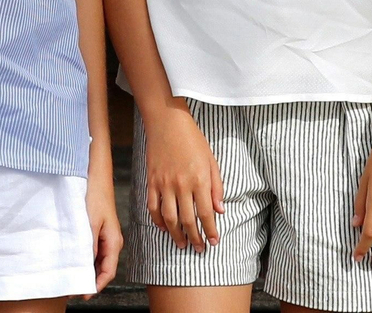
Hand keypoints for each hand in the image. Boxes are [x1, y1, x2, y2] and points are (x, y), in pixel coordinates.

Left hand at [84, 162, 124, 294]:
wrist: (96, 175)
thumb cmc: (96, 195)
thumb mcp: (90, 222)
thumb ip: (89, 245)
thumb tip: (85, 264)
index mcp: (114, 241)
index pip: (108, 271)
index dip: (96, 285)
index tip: (83, 294)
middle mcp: (112, 241)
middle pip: (104, 268)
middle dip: (90, 280)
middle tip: (73, 288)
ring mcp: (106, 235)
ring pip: (98, 260)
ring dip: (87, 269)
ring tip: (72, 277)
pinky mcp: (99, 229)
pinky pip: (94, 250)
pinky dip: (86, 258)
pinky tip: (75, 259)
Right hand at [143, 101, 222, 253]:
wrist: (167, 121)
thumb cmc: (193, 139)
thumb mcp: (211, 160)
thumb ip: (216, 186)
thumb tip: (220, 210)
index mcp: (199, 179)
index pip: (205, 213)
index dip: (211, 230)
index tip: (214, 241)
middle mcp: (181, 184)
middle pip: (187, 220)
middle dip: (194, 238)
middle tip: (199, 248)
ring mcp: (164, 184)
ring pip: (169, 218)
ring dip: (176, 235)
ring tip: (182, 243)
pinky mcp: (151, 181)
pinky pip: (153, 207)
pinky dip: (158, 221)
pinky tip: (164, 227)